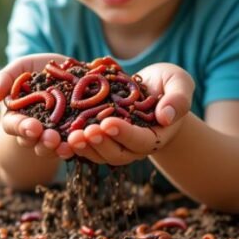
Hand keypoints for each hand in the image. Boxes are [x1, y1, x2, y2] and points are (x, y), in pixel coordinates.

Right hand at [0, 53, 75, 158]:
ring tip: (66, 146)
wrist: (66, 68)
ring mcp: (53, 133)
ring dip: (58, 149)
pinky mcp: (72, 133)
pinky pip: (72, 143)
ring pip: (51, 147)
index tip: (32, 127)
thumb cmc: (37, 68)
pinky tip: (82, 142)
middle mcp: (34, 128)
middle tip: (51, 138)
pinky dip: (76, 145)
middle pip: (32, 141)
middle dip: (41, 141)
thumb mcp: (20, 67)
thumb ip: (4, 79)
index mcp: (16, 115)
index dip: (21, 128)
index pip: (13, 125)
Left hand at [67, 62, 193, 164]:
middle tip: (84, 133)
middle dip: (100, 144)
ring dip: (84, 148)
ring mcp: (116, 144)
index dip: (124, 134)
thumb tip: (167, 117)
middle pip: (117, 153)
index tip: (108, 123)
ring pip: (99, 154)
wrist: (154, 89)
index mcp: (155, 136)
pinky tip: (58, 136)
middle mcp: (134, 146)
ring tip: (70, 136)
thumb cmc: (169, 85)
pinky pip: (87, 146)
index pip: (141, 141)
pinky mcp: (100, 137)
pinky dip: (73, 143)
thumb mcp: (179, 84)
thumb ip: (178, 99)